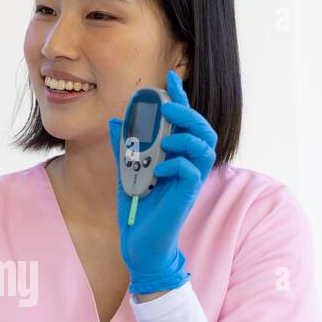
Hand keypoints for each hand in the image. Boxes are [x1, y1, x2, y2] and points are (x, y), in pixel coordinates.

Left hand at [109, 69, 217, 294]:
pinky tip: (158, 169)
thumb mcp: (126, 171)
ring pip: (205, 146)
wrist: (139, 243)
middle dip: (187, 111)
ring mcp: (189, 179)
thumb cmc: (138, 208)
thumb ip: (124, 147)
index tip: (168, 78)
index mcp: (175, 153)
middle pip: (202, 128)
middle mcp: (187, 162)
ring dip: (186, 135)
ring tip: (165, 138)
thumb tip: (116, 120)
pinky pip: (191, 171)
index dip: (180, 97)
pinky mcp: (187, 195)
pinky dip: (175, 164)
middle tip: (167, 105)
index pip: (183, 120)